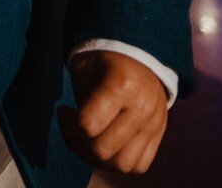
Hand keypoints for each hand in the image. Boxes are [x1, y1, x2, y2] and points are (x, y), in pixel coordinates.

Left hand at [58, 51, 168, 175]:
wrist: (141, 55)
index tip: (62, 113)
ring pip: (121, 165)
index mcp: (121, 84)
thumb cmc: (106, 60)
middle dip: (78, 145)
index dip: (67, 126)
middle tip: (70, 131)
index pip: (88, 124)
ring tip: (85, 143)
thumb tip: (71, 128)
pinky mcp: (158, 136)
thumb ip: (80, 98)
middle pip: (103, 149)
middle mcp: (141, 108)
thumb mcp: (87, 65)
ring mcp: (153, 125)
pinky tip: (106, 147)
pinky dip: (118, 164)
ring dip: (97, 161)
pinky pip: (138, 166)